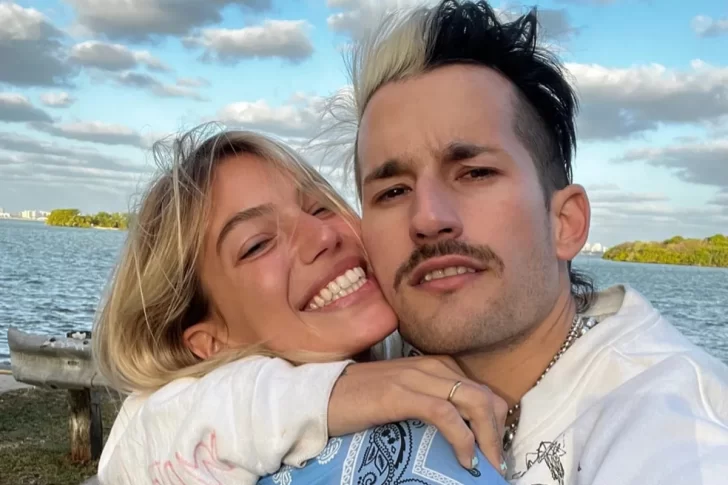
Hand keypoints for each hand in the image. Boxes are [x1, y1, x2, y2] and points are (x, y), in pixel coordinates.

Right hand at [327, 356, 507, 472]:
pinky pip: (444, 413)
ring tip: (487, 464)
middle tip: (497, 462)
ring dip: (486, 437)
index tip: (495, 448)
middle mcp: (430, 367)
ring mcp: (415, 378)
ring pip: (472, 401)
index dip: (496, 420)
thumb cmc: (360, 401)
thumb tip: (459, 432)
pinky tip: (465, 458)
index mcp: (433, 366)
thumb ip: (430, 403)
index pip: (481, 389)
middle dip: (497, 431)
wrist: (320, 396)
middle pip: (483, 395)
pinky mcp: (400, 394)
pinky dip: (462, 437)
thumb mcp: (404, 397)